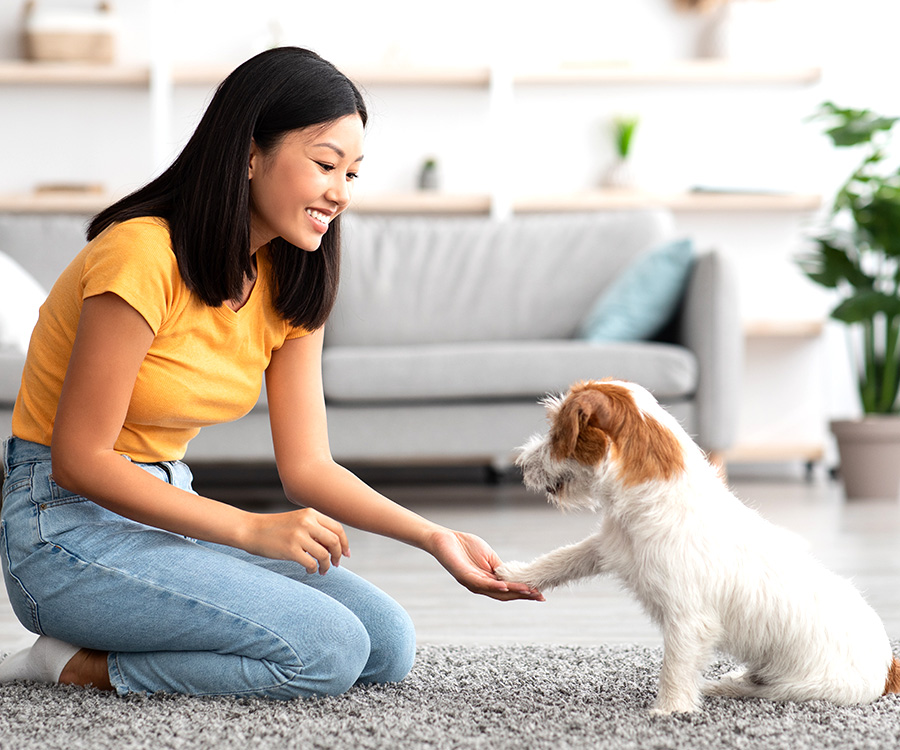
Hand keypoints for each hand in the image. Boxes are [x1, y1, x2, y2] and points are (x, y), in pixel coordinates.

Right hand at [243, 508, 349, 573]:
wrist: (251, 530)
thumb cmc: (276, 528)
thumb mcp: (298, 520)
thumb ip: (316, 528)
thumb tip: (336, 546)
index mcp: (311, 513)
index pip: (337, 528)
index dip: (345, 543)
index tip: (346, 554)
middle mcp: (307, 522)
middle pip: (334, 541)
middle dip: (338, 555)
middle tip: (336, 564)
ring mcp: (298, 535)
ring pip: (324, 554)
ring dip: (326, 566)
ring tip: (322, 570)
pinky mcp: (290, 549)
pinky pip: (311, 563)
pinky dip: (314, 570)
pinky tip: (309, 571)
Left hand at [426, 528, 543, 601]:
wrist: (445, 539)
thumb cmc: (465, 546)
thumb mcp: (489, 557)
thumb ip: (501, 568)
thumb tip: (516, 576)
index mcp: (487, 581)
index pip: (508, 590)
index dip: (524, 593)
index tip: (540, 594)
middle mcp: (480, 585)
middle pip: (504, 594)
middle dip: (522, 596)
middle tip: (539, 596)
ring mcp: (472, 582)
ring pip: (495, 591)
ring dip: (512, 592)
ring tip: (528, 592)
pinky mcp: (464, 576)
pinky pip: (481, 583)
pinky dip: (494, 585)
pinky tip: (505, 586)